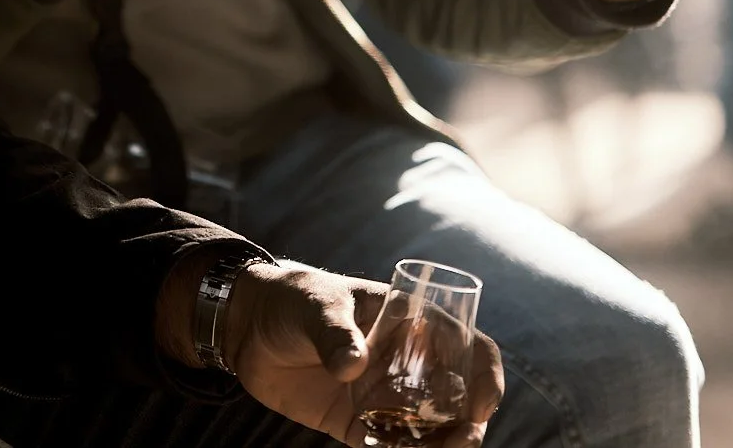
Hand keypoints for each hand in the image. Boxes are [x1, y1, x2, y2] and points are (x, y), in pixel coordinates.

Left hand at [224, 261, 502, 447]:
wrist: (248, 325)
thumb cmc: (292, 299)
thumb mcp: (317, 305)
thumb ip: (335, 333)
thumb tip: (352, 366)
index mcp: (410, 324)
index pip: (466, 345)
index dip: (484, 373)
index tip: (482, 402)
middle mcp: (405, 364)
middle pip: (455, 397)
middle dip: (469, 422)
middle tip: (465, 439)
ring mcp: (383, 396)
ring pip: (428, 430)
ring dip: (442, 446)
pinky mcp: (356, 423)